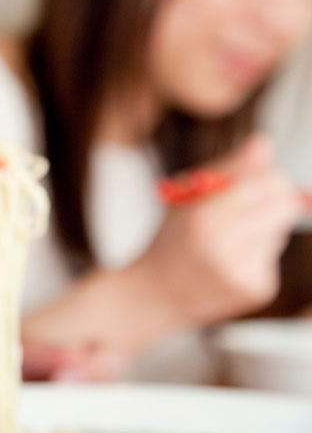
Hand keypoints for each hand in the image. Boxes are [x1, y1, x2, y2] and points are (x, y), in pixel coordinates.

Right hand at [139, 134, 304, 325]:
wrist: (154, 295)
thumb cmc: (169, 241)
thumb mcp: (185, 197)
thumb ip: (228, 169)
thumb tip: (263, 142)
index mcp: (202, 219)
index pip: (265, 183)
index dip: (266, 176)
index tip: (258, 178)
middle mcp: (225, 247)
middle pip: (284, 205)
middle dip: (275, 198)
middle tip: (253, 203)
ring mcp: (243, 272)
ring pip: (281, 230)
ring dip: (263, 227)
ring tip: (231, 238)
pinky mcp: (257, 290)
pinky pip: (274, 257)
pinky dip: (258, 253)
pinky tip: (232, 260)